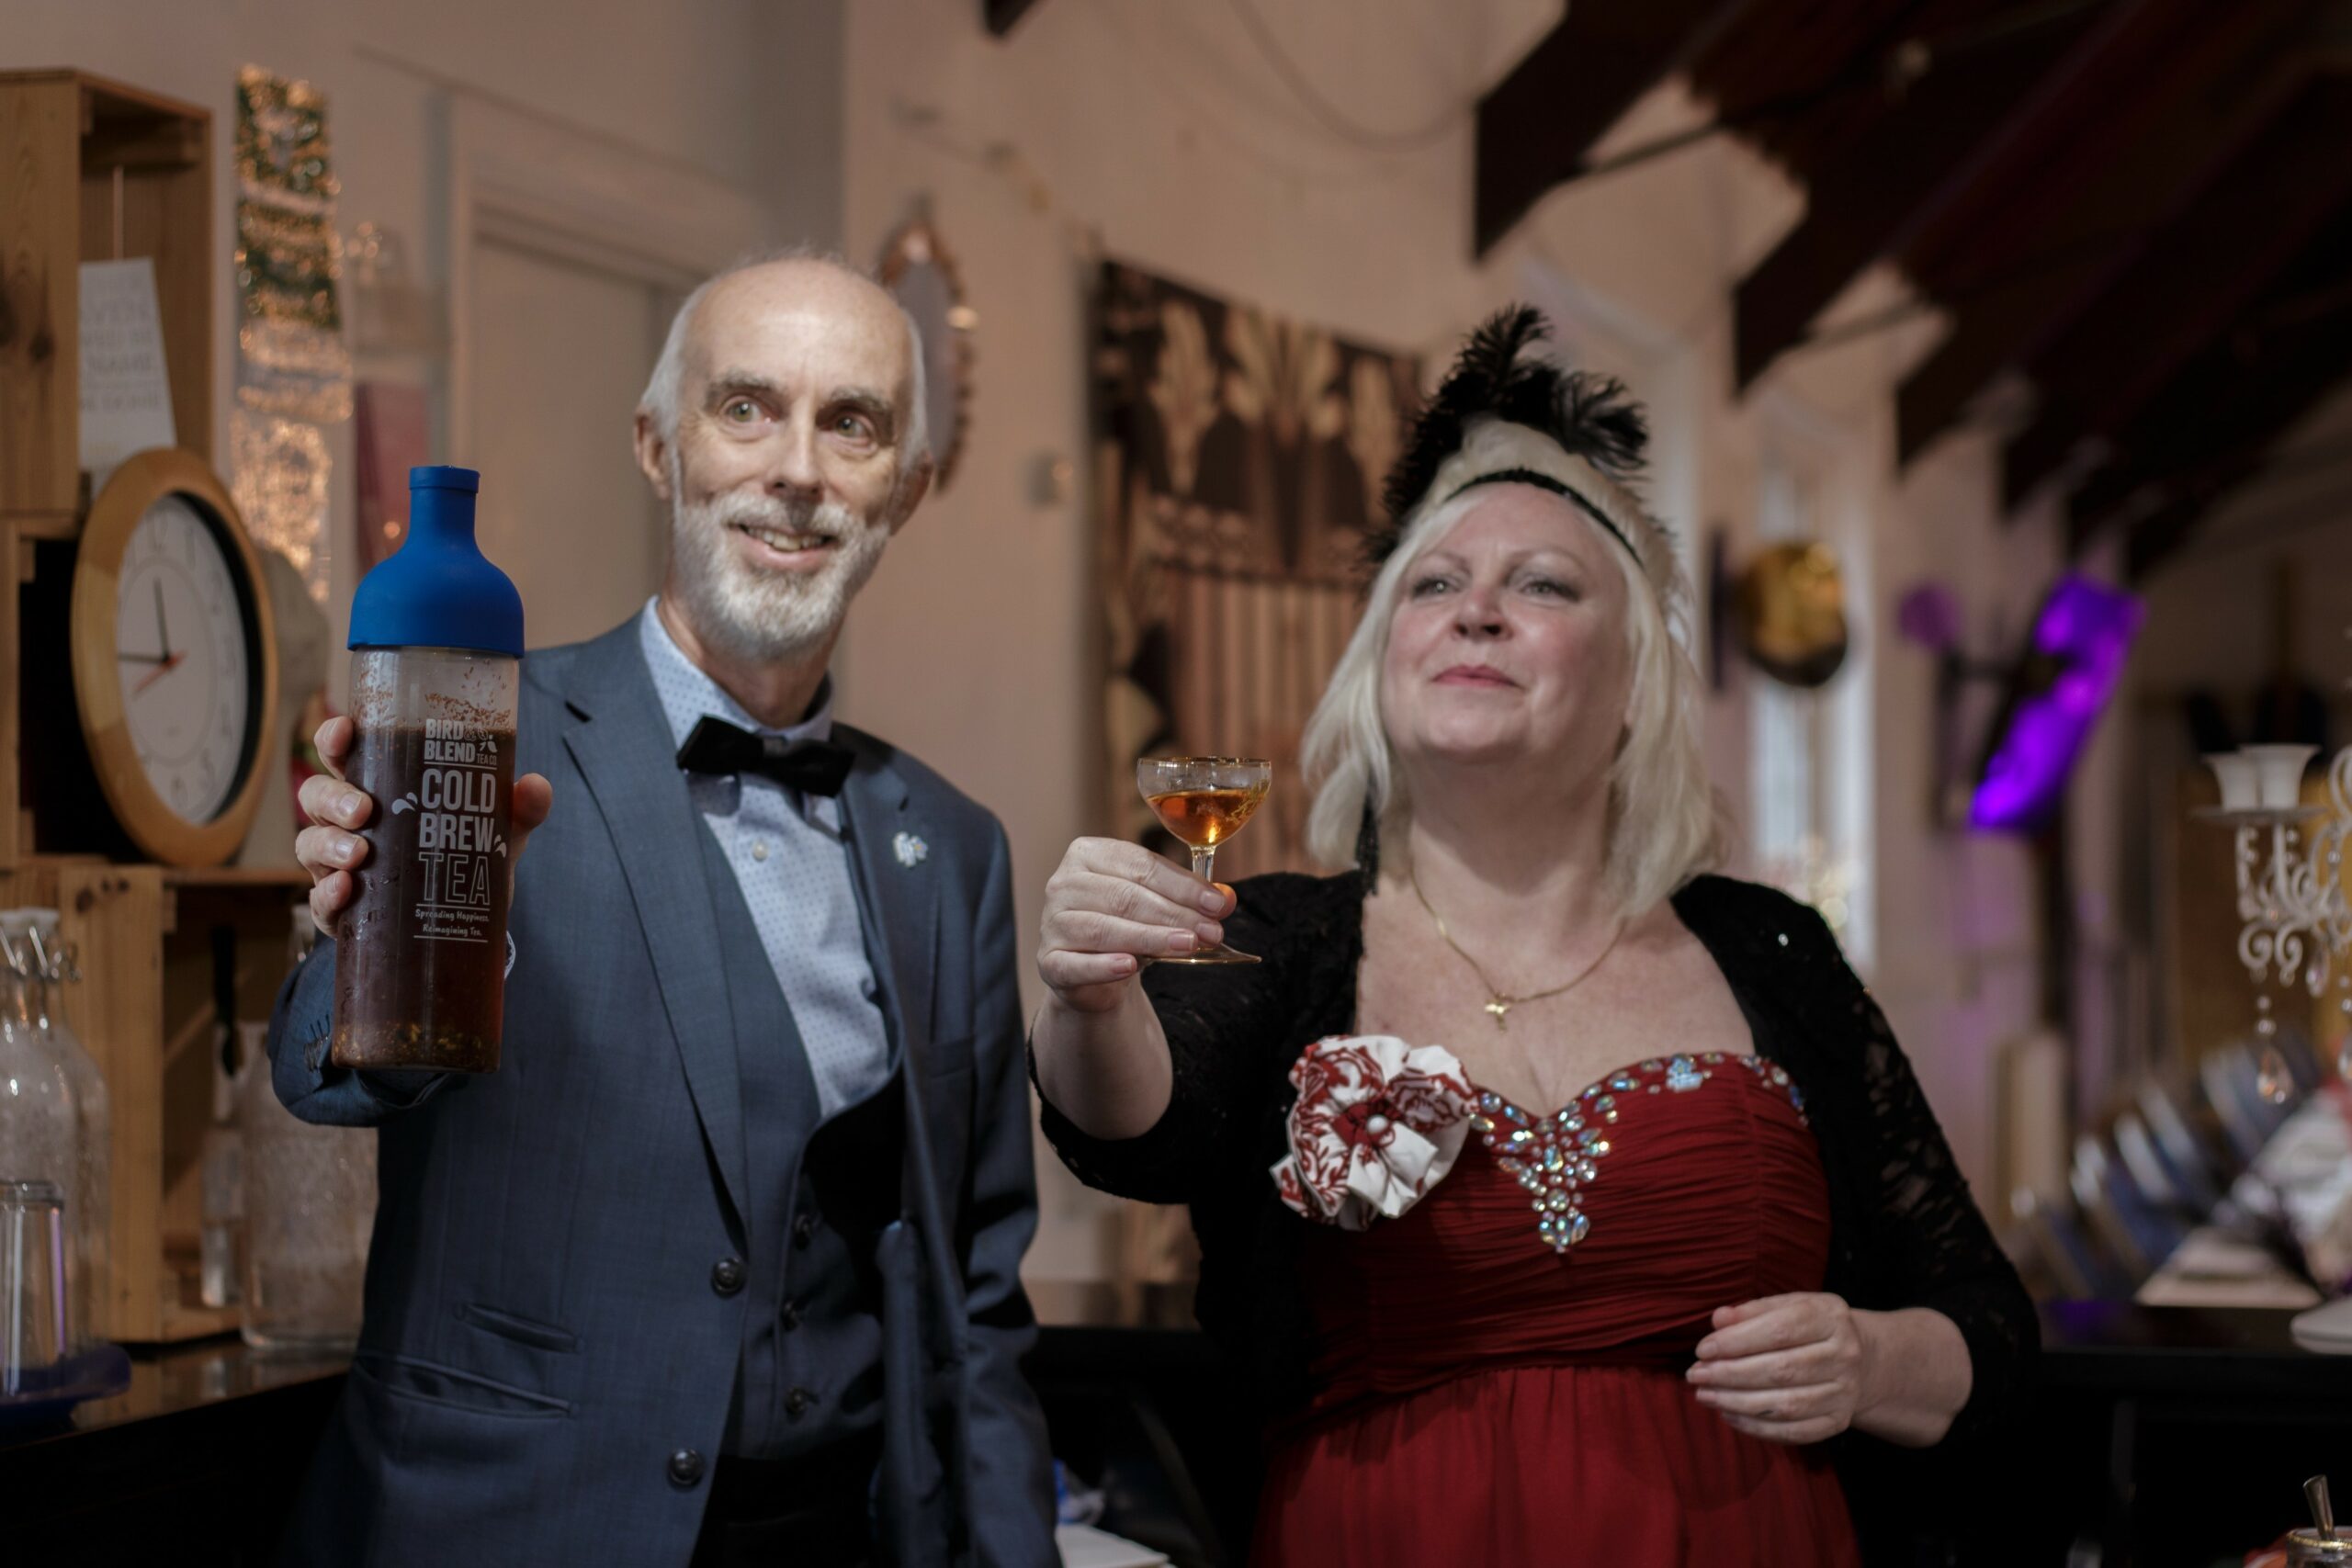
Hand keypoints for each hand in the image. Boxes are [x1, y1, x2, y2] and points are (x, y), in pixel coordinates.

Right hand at [295, 715, 554, 933]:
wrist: (464, 921)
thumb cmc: (466, 855)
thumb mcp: (496, 830)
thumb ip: (520, 808)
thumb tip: (535, 785)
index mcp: (378, 789)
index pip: (343, 755)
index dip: (335, 738)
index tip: (345, 731)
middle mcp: (348, 823)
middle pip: (316, 796)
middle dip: (333, 798)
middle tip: (364, 809)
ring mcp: (338, 866)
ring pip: (310, 845)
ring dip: (330, 845)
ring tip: (360, 854)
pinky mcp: (340, 911)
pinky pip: (319, 902)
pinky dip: (327, 896)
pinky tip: (346, 889)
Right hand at [1037, 836, 1233, 1013]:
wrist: (1094, 972)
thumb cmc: (1128, 925)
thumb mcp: (1160, 905)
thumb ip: (1189, 898)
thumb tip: (1226, 899)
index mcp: (1088, 854)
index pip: (1139, 864)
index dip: (1182, 884)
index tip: (1217, 904)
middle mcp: (1063, 883)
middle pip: (1125, 896)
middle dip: (1174, 914)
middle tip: (1212, 931)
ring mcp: (1052, 922)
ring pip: (1104, 929)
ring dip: (1151, 938)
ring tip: (1189, 946)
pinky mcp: (1048, 961)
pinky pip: (1075, 964)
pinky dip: (1104, 966)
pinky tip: (1130, 967)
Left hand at [1686, 1292, 1877, 1445]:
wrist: (1860, 1359)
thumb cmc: (1809, 1328)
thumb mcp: (1787, 1306)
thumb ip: (1753, 1311)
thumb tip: (1718, 1320)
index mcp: (1830, 1317)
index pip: (1780, 1330)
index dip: (1737, 1341)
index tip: (1703, 1349)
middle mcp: (1844, 1356)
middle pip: (1781, 1370)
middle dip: (1730, 1374)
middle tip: (1696, 1375)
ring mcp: (1845, 1393)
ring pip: (1786, 1404)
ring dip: (1738, 1402)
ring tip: (1705, 1395)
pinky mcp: (1838, 1422)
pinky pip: (1794, 1431)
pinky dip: (1757, 1427)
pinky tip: (1729, 1414)